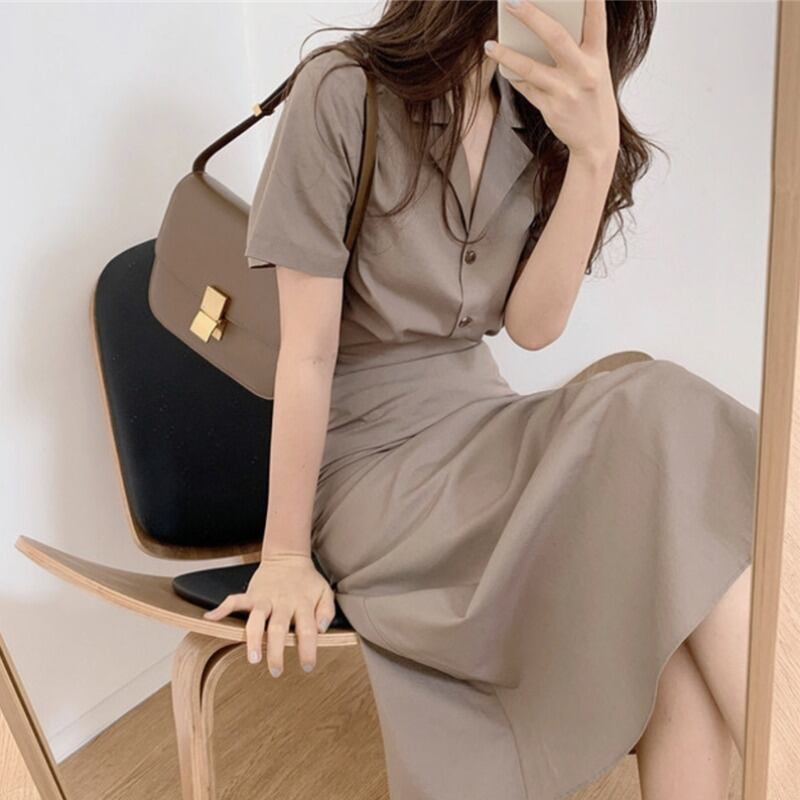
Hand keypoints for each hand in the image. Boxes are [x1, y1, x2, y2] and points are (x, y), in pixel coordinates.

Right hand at [202, 552, 336, 676]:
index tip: (307, 666)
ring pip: (257, 618)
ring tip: (252, 658)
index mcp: (303, 603)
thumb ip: (326, 611)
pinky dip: (222, 608)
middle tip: (275, 670)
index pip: (307, 629)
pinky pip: (235, 600)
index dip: (308, 649)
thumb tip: (321, 630)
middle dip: (276, 650)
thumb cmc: (307, 581)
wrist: (288, 558)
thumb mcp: (325, 592)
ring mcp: (266, 598)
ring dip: (253, 638)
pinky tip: (210, 619)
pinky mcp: (251, 594)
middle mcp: (284, 602)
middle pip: (279, 627)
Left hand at [485, 0, 618, 163]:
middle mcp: (583, 72)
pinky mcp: (551, 108)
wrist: (597, 141)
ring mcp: (566, 92)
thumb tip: (541, 28)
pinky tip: (502, 67)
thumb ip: (577, 49)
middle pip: (555, 37)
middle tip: (511, 1)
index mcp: (599, 57)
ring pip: (530, 68)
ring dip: (506, 55)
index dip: (590, 0)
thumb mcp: (595, 70)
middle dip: (532, 16)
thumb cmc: (592, 98)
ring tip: (489, 45)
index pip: (595, 20)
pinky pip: (525, 87)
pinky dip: (513, 76)